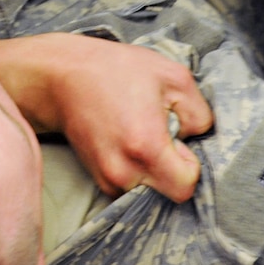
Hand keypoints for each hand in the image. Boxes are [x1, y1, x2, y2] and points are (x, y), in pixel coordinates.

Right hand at [0, 33, 213, 201]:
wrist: (64, 76)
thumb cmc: (118, 70)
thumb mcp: (173, 76)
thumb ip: (199, 113)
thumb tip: (198, 137)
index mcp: (146, 147)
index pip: (186, 187)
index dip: (190, 164)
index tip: (177, 140)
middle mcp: (124, 172)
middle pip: (167, 194)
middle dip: (172, 169)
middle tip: (161, 134)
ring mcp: (106, 179)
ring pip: (149, 192)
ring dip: (153, 170)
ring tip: (140, 133)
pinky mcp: (97, 180)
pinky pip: (130, 187)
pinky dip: (136, 170)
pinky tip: (128, 140)